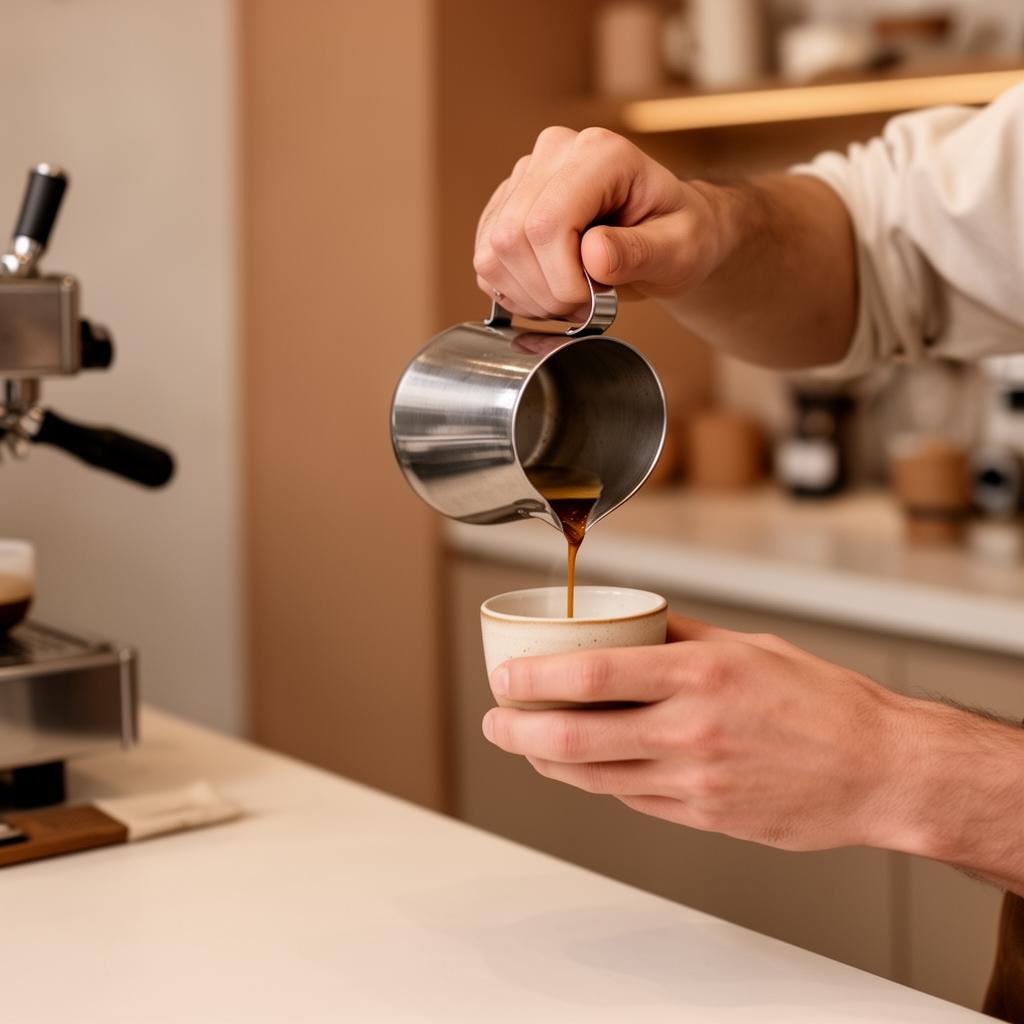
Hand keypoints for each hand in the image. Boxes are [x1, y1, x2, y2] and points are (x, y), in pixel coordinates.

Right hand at [473, 126, 724, 319]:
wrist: (667, 233)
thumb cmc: (680, 235)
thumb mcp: (680, 250)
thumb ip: (641, 252)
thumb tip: (593, 254)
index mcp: (599, 154)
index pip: (547, 223)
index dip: (563, 277)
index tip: (596, 298)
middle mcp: (554, 153)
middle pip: (512, 239)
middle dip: (547, 291)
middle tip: (585, 305)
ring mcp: (524, 177)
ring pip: (492, 254)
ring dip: (529, 296)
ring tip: (571, 299)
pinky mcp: (505, 205)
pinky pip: (486, 261)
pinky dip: (514, 292)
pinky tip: (550, 291)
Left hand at [482, 615, 917, 851]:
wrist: (879, 770)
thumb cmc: (822, 701)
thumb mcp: (750, 647)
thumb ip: (682, 637)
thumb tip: (632, 623)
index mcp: (699, 674)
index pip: (592, 673)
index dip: (535, 678)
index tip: (505, 675)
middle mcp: (689, 729)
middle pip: (575, 736)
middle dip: (518, 729)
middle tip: (496, 719)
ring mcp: (694, 780)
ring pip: (593, 776)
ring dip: (546, 760)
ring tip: (524, 743)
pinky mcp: (702, 816)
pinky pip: (630, 799)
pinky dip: (597, 781)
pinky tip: (583, 765)